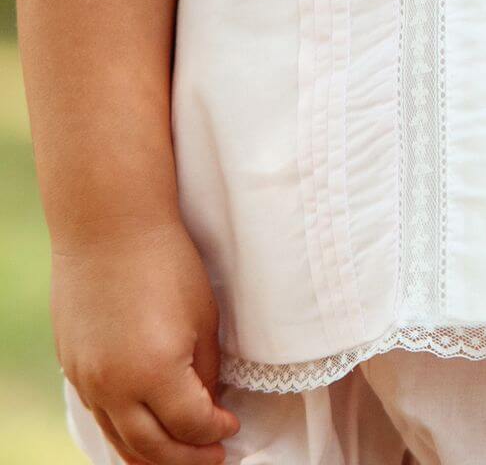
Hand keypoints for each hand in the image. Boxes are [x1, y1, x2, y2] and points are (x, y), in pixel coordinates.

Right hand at [53, 220, 239, 464]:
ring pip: (121, 440)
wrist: (110, 227)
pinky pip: (100, 416)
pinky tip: (141, 432)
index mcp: (155, 373)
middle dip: (188, 458)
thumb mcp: (203, 317)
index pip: (191, 426)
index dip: (215, 432)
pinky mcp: (72, 368)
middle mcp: (115, 387)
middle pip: (154, 448)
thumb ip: (205, 371)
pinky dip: (123, 433)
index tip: (231, 427)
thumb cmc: (167, 262)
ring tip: (179, 458)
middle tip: (212, 458)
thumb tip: (208, 405)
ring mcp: (88, 381)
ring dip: (153, 457)